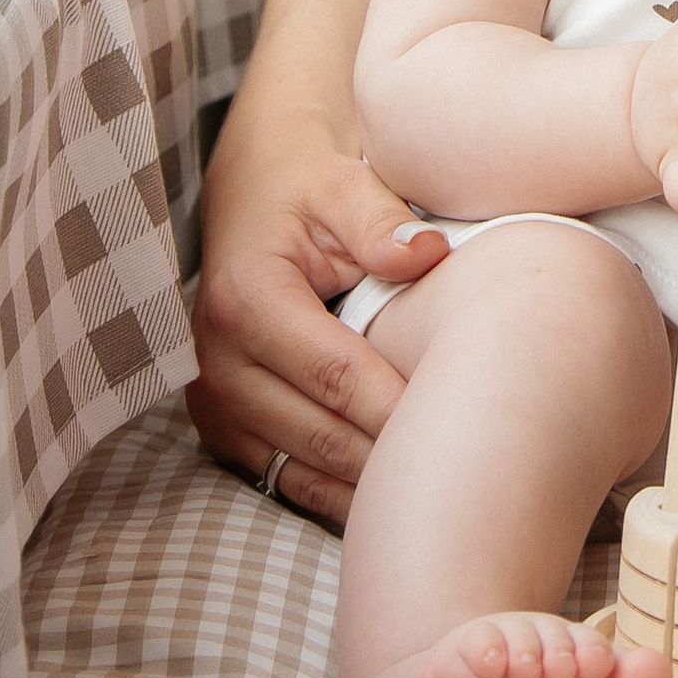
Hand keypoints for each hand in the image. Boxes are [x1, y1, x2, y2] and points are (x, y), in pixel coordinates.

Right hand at [187, 99, 450, 526]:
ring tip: (434, 491)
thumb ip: (382, 222)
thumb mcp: (343, 186)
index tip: (463, 425)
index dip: (399, 407)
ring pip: (302, 472)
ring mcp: (212, 401)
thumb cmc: (307, 187)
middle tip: (464, 472)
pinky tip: (389, 491)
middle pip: (321, 436)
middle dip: (393, 457)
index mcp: (247, 300)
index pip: (337, 375)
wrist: (252, 188)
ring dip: (365, 487)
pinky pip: (283, 479)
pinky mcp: (221, 427)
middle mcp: (216, 360)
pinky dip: (335, 492)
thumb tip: (429, 254)